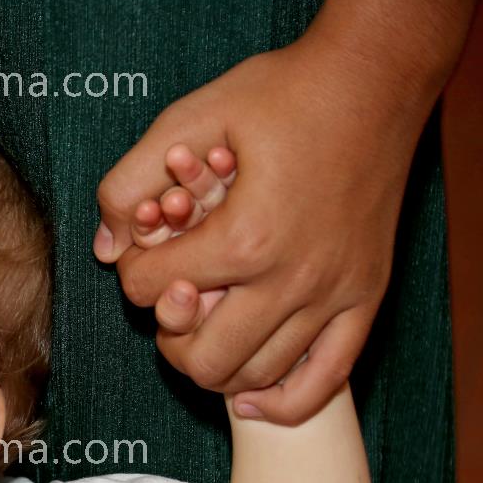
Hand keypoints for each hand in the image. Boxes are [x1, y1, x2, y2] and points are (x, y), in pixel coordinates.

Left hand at [94, 42, 423, 423]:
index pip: (151, 291)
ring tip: (203, 331)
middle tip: (171, 299)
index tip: (145, 252)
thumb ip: (129, 180)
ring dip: (213, 365)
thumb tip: (107, 247)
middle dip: (169, 334)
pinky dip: (280, 401)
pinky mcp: (366, 299)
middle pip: (200, 358)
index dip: (133, 273)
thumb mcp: (191, 115)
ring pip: (254, 377)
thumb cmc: (281, 94)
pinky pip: (323, 381)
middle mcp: (293, 277)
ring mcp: (335, 294)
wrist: (375, 80)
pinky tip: (248, 394)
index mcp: (245, 236)